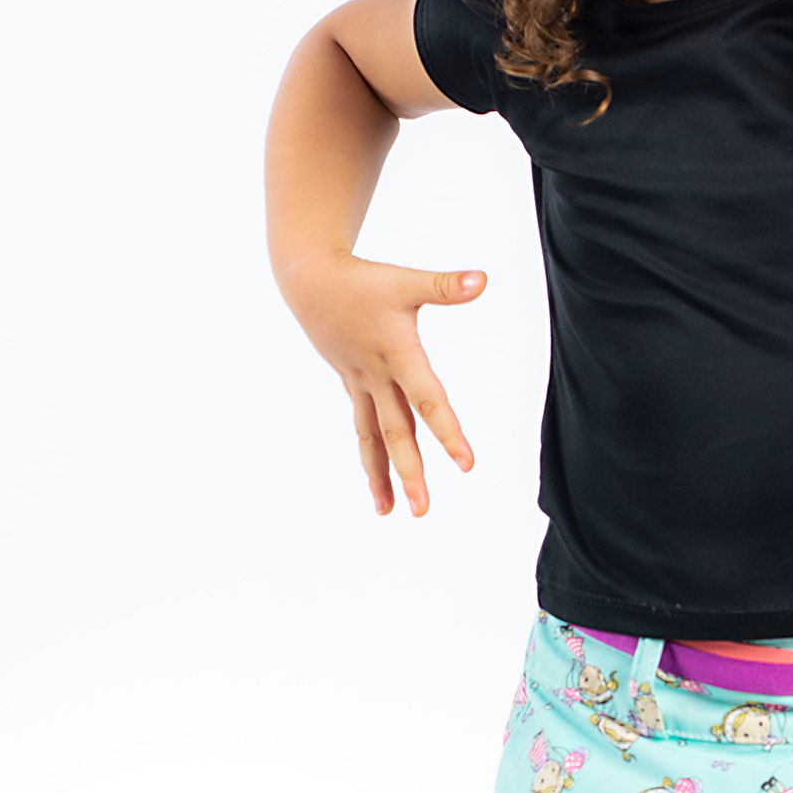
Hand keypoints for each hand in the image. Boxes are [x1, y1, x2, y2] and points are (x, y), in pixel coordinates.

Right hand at [281, 249, 484, 514]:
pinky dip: (370, 454)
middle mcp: (378, 377)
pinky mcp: (352, 383)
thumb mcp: (405, 281)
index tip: (466, 464)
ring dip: (381, 476)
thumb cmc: (361, 280)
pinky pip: (362, 427)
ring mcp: (361, 384)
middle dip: (409, 473)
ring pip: (372, 438)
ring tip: (388, 512)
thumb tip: (484, 280)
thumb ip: (445, 286)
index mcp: (397, 356)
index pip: (428, 401)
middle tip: (421, 511)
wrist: (309, 280)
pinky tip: (377, 479)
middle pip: (396, 432)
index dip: (448, 432)